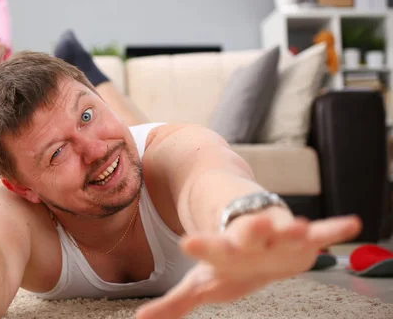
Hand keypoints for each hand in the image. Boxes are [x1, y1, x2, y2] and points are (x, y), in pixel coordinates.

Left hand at [136, 212, 360, 318]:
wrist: (252, 235)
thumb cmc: (226, 265)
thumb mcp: (202, 284)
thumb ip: (176, 303)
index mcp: (224, 249)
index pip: (209, 246)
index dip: (200, 245)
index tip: (187, 241)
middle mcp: (249, 238)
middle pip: (248, 233)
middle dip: (250, 231)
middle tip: (250, 228)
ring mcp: (276, 234)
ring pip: (284, 228)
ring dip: (291, 228)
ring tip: (298, 227)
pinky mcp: (303, 237)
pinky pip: (321, 232)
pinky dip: (334, 229)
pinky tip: (352, 224)